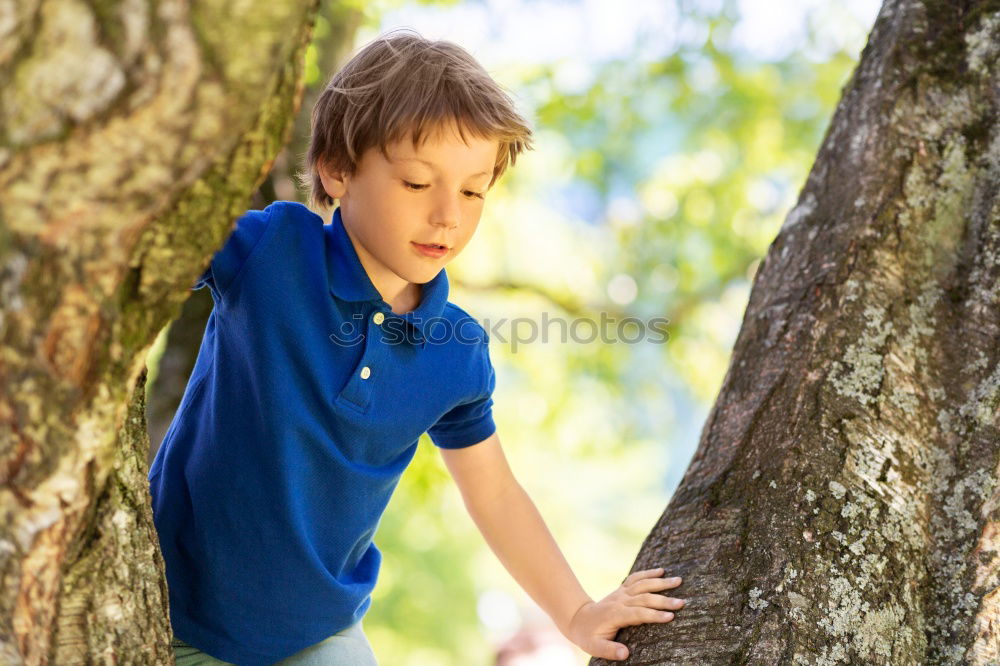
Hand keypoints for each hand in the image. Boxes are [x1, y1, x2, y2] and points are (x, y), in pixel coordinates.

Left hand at [564, 568, 684, 660]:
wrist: (578, 618)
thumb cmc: (588, 636)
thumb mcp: (594, 647)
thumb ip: (609, 650)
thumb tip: (625, 654)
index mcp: (615, 615)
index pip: (638, 614)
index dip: (654, 615)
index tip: (671, 616)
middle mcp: (620, 601)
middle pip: (644, 598)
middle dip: (664, 599)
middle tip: (682, 602)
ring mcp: (621, 593)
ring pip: (643, 584)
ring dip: (660, 582)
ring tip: (678, 581)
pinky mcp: (622, 589)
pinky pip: (636, 578)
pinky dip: (648, 573)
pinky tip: (661, 571)